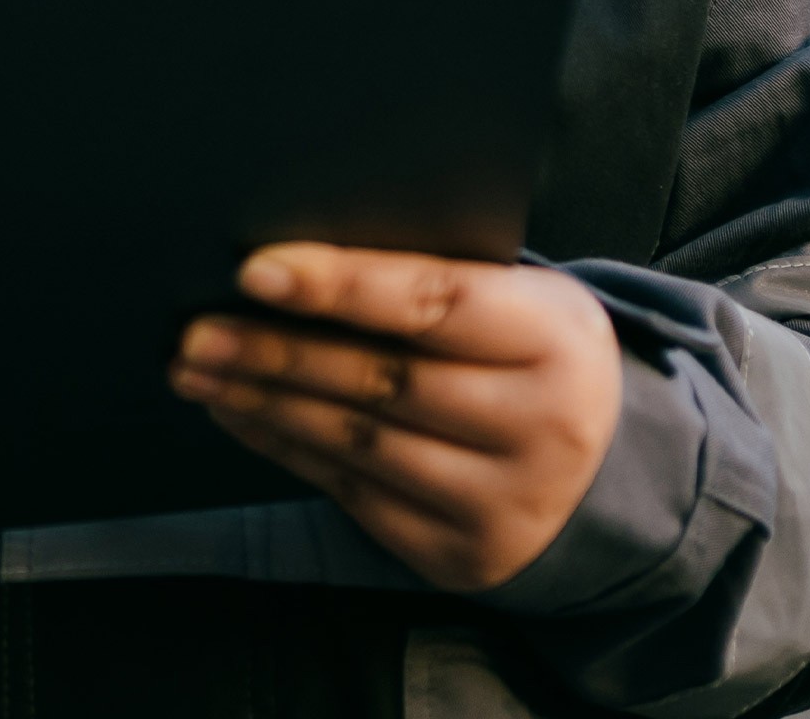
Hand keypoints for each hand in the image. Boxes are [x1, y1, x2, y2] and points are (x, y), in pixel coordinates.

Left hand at [171, 243, 621, 592]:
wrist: (613, 479)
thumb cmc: (541, 362)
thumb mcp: (528, 305)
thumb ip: (443, 282)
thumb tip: (307, 256)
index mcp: (555, 338)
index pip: (434, 303)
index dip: (341, 285)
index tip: (257, 269)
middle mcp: (537, 425)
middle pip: (382, 381)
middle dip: (275, 353)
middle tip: (196, 330)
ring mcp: (501, 500)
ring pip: (357, 444)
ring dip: (263, 404)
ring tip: (198, 370)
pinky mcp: (461, 554)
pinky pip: (353, 495)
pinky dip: (287, 450)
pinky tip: (243, 416)